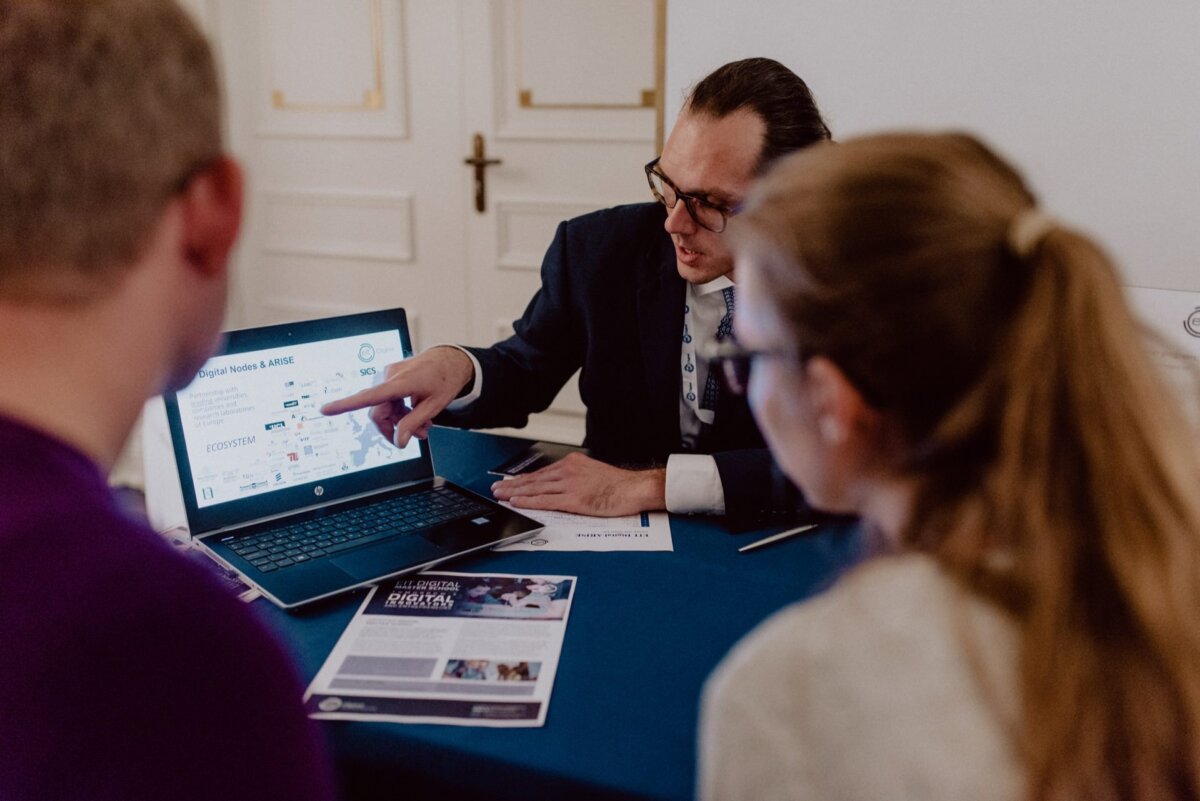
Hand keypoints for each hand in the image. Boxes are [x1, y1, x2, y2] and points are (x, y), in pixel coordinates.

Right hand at [319, 346, 473, 447]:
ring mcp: (388, 375)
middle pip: (378, 412)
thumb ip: (413, 423)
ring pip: (383, 408)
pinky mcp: (390, 377)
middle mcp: (389, 376)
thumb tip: (398, 442)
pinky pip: (388, 400)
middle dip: (394, 428)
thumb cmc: (445, 380)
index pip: (369, 397)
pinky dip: (400, 411)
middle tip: (419, 435)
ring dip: (400, 421)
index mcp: (400, 382)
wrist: (450, 360)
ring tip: (423, 427)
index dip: (345, 405)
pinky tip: (416, 415)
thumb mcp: (434, 406)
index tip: (324, 410)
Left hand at [491, 453, 665, 516]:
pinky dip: (529, 501)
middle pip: (534, 479)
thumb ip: (575, 477)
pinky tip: (517, 502)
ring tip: (501, 496)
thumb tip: (560, 487)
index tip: (509, 482)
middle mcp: (568, 470)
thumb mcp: (593, 473)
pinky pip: (546, 500)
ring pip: (536, 489)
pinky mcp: (574, 499)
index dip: (523, 479)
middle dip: (513, 484)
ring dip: (515, 493)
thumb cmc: (618, 485)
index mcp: (573, 463)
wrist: (634, 488)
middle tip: (497, 489)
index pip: (542, 472)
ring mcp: (570, 484)